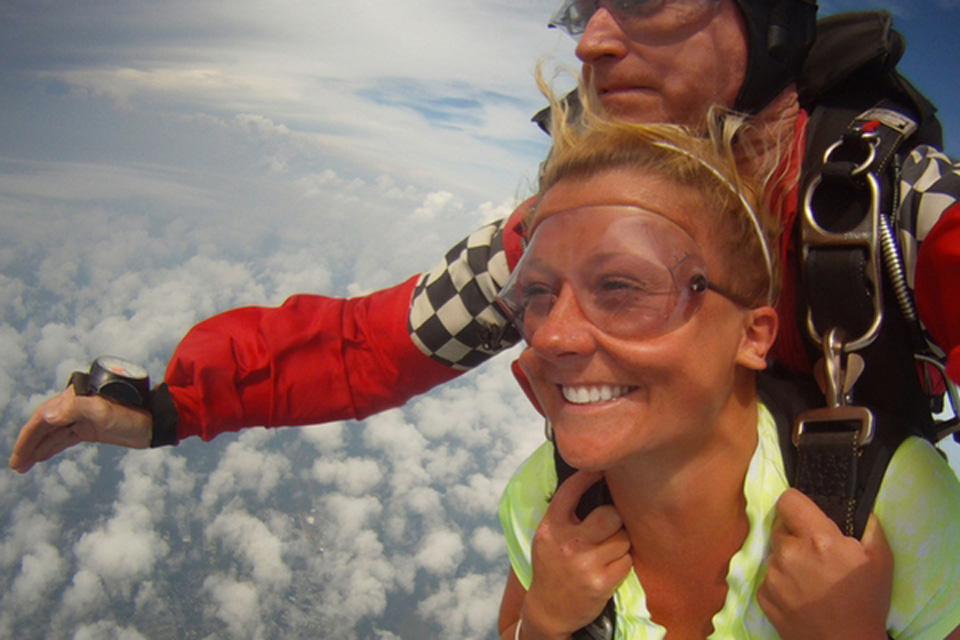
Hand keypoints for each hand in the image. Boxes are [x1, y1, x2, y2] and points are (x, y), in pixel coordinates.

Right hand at [9, 385, 151, 472]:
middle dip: (29, 444)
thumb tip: (48, 414)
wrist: (159, 423)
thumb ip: (78, 409)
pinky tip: (40, 457)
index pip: (44, 416)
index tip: (18, 455)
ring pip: (53, 432)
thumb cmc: (137, 415)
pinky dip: (51, 447)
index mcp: (78, 396)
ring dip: (37, 448)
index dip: (29, 436)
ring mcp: (83, 416)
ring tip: (22, 466)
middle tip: (16, 465)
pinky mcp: (91, 427)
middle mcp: (77, 404)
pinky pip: (65, 437)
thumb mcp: (108, 413)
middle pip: (45, 424)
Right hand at [522, 470, 631, 638]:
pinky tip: (609, 568)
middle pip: (609, 515)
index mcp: (550, 527)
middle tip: (608, 527)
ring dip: (620, 543)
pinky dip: (623, 563)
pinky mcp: (600, 584)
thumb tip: (587, 478)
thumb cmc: (551, 567)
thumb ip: (563, 514)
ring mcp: (584, 564)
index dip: (587, 475)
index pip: (570, 491)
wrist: (549, 610)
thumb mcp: (547, 537)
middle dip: (614, 519)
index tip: (601, 467)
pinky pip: (626, 561)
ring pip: (622, 538)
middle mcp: (567, 543)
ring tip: (606, 551)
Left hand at [758, 488, 892, 639]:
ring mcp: (772, 575)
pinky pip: (767, 576)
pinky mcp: (763, 595)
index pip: (788, 500)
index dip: (797, 505)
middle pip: (780, 527)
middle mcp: (788, 553)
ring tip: (809, 578)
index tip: (805, 516)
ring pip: (774, 553)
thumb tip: (860, 508)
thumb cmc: (867, 603)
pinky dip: (779, 581)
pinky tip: (799, 594)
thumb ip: (869, 527)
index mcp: (817, 539)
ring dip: (787, 559)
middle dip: (795, 535)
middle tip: (815, 553)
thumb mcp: (880, 561)